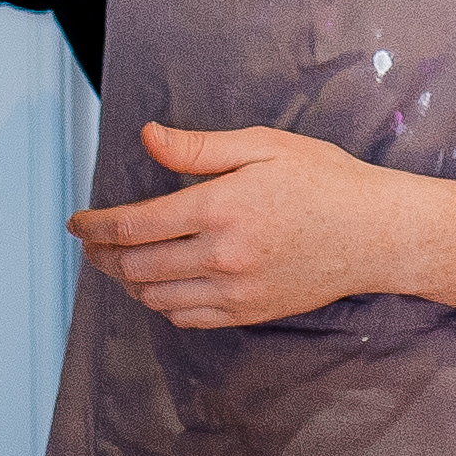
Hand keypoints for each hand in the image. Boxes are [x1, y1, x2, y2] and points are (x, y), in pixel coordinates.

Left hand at [71, 123, 415, 330]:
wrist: (377, 233)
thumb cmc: (325, 180)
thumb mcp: (263, 146)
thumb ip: (198, 149)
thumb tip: (147, 137)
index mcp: (221, 208)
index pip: (134, 226)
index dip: (96, 226)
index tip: (78, 222)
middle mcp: (223, 256)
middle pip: (136, 267)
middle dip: (101, 256)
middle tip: (91, 244)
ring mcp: (236, 291)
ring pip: (156, 298)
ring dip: (128, 282)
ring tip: (121, 262)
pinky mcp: (250, 312)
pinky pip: (188, 318)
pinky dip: (162, 304)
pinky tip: (161, 285)